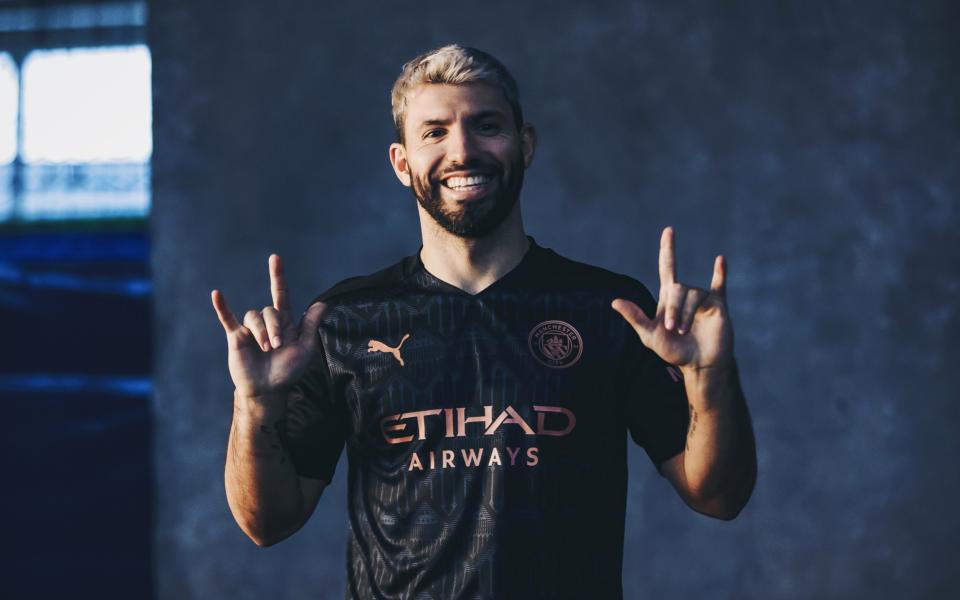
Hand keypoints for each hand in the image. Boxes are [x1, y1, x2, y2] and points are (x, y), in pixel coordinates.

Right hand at [211, 254, 326, 397]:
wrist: (268, 389)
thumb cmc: (288, 370)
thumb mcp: (305, 348)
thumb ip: (311, 325)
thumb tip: (324, 303)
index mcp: (284, 322)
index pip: (281, 294)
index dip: (278, 276)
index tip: (275, 258)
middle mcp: (267, 322)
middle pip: (269, 310)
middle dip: (274, 328)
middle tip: (276, 347)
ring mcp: (250, 329)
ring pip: (254, 317)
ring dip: (261, 332)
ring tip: (266, 349)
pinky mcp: (236, 337)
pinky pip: (227, 318)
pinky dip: (222, 307)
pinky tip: (217, 294)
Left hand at [611, 226, 733, 371]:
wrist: (700, 365)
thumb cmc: (675, 352)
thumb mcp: (650, 336)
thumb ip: (635, 317)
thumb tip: (614, 301)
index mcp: (668, 298)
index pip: (668, 267)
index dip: (668, 249)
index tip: (669, 231)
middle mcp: (686, 295)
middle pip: (677, 287)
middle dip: (673, 308)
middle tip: (673, 329)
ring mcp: (703, 299)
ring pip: (693, 294)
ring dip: (686, 313)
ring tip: (684, 331)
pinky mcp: (718, 306)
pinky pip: (720, 286)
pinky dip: (720, 273)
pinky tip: (720, 259)